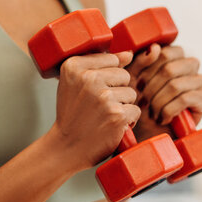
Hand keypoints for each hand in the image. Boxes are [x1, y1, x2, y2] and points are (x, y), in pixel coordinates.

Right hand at [51, 51, 140, 169]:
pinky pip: (135, 110)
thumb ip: (99, 64)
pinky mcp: (117, 114)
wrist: (66, 148)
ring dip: (122, 106)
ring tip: (104, 116)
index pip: (111, 59)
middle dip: (117, 91)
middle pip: (124, 75)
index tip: (92, 92)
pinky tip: (112, 126)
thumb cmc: (72, 115)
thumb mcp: (75, 84)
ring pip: (131, 93)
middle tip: (98, 106)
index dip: (107, 77)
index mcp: (74, 66)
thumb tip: (128, 54)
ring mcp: (104, 96)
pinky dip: (128, 121)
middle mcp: (88, 78)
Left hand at [127, 44, 201, 130]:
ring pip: (175, 86)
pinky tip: (163, 118)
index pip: (165, 53)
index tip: (138, 85)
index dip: (148, 70)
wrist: (149, 130)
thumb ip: (141, 61)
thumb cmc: (142, 101)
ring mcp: (199, 80)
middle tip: (143, 102)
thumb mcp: (134, 77)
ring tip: (152, 113)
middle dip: (151, 89)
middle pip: (170, 69)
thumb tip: (155, 48)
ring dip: (158, 102)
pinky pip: (184, 99)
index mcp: (175, 55)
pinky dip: (168, 111)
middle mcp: (191, 65)